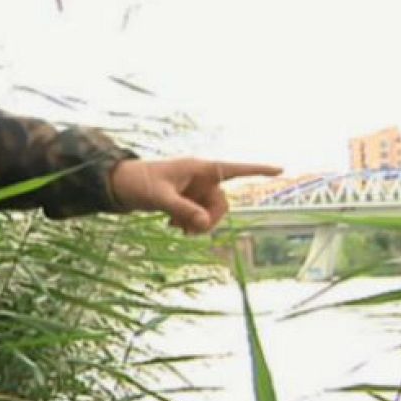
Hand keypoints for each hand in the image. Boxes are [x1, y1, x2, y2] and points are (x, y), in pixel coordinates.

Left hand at [109, 158, 281, 234]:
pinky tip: (172, 226)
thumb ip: (183, 211)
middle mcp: (201, 177)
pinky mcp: (186, 199)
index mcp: (199, 168)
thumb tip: (205, 224)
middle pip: (222, 203)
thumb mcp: (160, 198)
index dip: (259, 170)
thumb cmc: (138, 184)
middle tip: (189, 232)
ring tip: (175, 229)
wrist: (118, 185)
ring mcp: (194, 189)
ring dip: (198, 224)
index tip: (281, 169)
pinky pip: (198, 214)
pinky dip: (190, 223)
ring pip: (210, 212)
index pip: (235, 169)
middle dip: (210, 219)